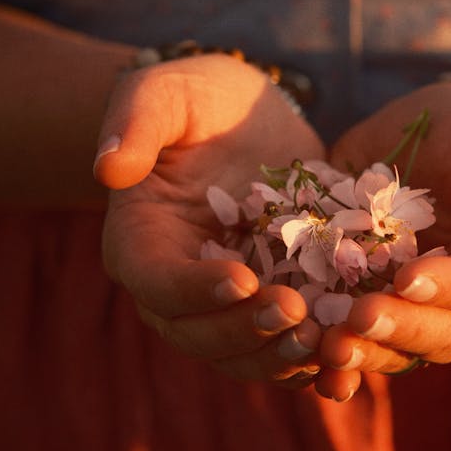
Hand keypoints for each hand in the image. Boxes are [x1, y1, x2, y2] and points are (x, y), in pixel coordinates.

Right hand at [94, 54, 325, 384]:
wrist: (248, 118)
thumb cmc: (199, 99)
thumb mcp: (166, 93)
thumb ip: (135, 122)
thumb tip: (107, 167)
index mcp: (139, 241)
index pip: (156, 281)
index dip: (195, 289)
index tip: (244, 278)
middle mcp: (173, 285)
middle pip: (196, 332)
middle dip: (245, 331)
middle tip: (296, 315)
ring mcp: (221, 303)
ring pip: (238, 353)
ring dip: (277, 357)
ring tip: (323, 340)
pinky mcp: (265, 303)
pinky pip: (276, 346)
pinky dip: (307, 357)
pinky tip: (343, 349)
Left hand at [313, 80, 450, 399]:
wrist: (426, 141)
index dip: (450, 287)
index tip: (408, 279)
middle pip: (444, 333)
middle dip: (401, 328)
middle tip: (359, 317)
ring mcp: (428, 324)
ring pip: (401, 352)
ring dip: (365, 353)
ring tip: (330, 346)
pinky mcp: (383, 323)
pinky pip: (364, 350)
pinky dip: (338, 363)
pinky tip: (308, 361)